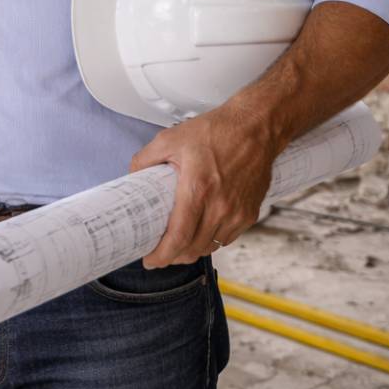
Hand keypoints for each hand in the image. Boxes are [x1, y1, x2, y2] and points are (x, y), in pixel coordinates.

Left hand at [129, 104, 280, 266]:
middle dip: (173, 257)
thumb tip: (132, 178)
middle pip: (193, 249)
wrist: (256, 128)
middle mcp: (220, 206)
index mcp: (197, 189)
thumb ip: (145, 159)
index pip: (179, 237)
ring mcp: (238, 212)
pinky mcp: (250, 213)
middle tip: (159, 253)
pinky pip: (227, 238)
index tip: (150, 260)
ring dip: (192, 251)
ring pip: (210, 247)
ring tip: (178, 244)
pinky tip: (200, 232)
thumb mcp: (170, 139)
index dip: (162, 255)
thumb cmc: (216, 131)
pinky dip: (211, 241)